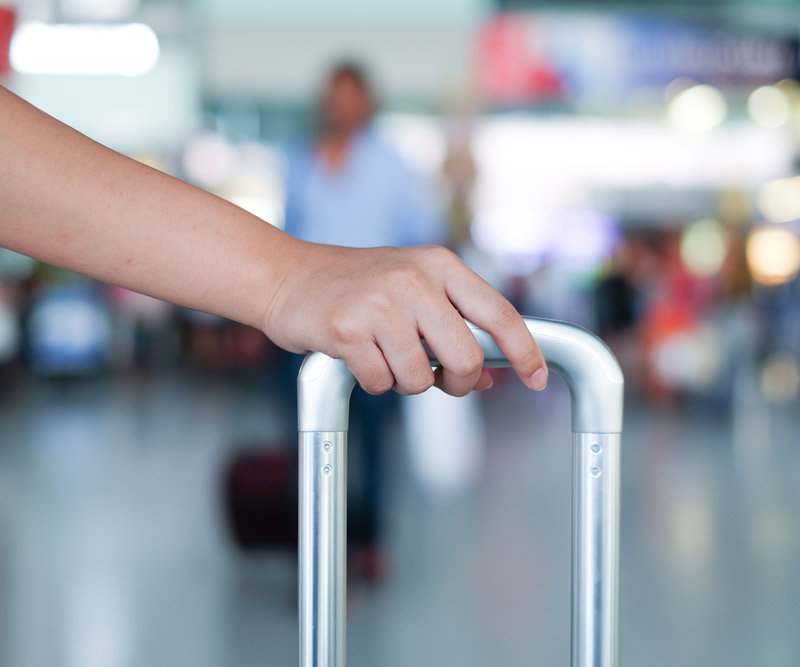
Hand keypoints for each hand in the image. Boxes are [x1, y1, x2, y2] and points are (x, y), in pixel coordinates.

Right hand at [262, 241, 547, 395]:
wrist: (288, 277)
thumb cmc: (357, 287)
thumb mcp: (413, 291)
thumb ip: (454, 326)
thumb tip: (492, 376)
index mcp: (439, 264)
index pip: (499, 313)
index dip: (525, 351)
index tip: (537, 377)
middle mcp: (414, 279)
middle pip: (466, 358)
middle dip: (456, 382)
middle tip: (436, 376)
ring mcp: (379, 303)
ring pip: (421, 378)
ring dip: (406, 381)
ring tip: (385, 354)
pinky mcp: (347, 330)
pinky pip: (382, 383)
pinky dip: (374, 380)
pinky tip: (358, 355)